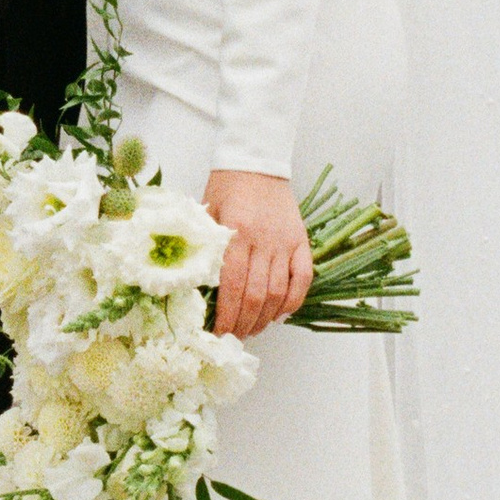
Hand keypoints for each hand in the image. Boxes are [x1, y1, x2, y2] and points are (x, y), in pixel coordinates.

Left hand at [204, 169, 312, 338]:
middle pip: (255, 295)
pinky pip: (302, 279)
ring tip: (252, 329)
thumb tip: (198, 290)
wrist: (256, 161)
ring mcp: (285, 242)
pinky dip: (292, 301)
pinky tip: (279, 313)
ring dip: (264, 318)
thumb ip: (205, 249)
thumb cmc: (227, 187)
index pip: (232, 285)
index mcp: (236, 233)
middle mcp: (263, 240)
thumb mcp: (207, 214)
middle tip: (233, 338)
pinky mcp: (301, 241)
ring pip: (278, 292)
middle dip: (243, 323)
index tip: (218, 333)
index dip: (225, 315)